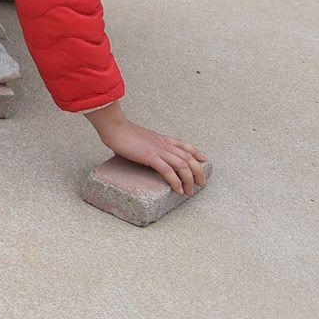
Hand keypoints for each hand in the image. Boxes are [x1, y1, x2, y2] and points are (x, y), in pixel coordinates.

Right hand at [88, 105, 208, 196]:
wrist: (114, 127)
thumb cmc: (121, 132)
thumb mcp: (139, 137)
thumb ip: (144, 144)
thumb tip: (140, 151)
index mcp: (161, 139)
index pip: (184, 145)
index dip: (196, 152)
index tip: (203, 159)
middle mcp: (163, 144)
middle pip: (189, 157)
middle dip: (198, 171)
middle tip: (200, 183)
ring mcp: (158, 150)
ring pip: (182, 165)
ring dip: (189, 180)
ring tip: (189, 191)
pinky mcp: (150, 157)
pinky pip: (168, 171)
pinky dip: (175, 181)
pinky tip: (178, 190)